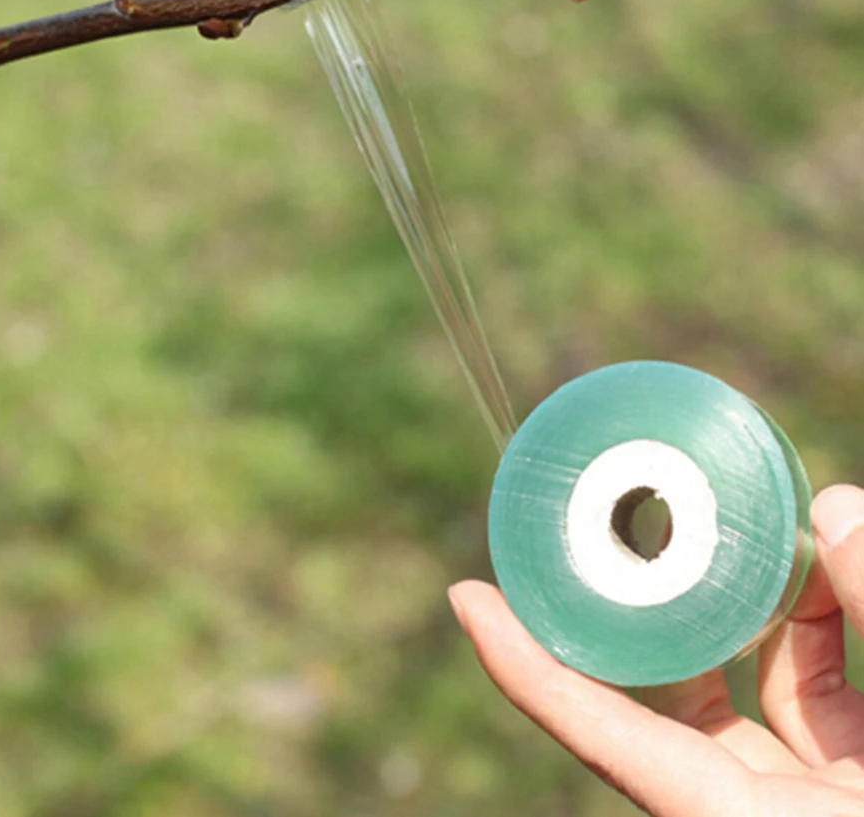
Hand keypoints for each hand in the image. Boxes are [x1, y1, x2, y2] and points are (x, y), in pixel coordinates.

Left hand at [448, 484, 863, 816]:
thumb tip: (839, 502)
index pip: (599, 732)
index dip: (525, 664)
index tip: (463, 594)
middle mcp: (743, 808)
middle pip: (667, 688)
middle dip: (658, 597)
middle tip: (635, 509)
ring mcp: (794, 795)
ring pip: (747, 677)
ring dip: (761, 598)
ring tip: (782, 522)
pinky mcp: (840, 779)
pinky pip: (808, 687)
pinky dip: (820, 625)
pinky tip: (835, 563)